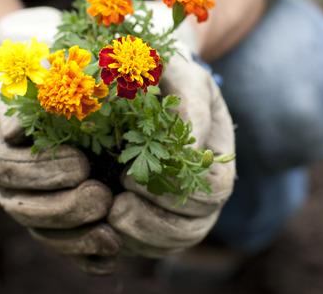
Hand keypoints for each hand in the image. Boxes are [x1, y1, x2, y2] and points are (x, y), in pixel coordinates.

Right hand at [0, 8, 121, 273]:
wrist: (58, 52)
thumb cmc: (44, 41)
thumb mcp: (31, 44)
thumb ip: (21, 80)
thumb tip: (14, 134)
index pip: (2, 165)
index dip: (40, 171)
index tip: (81, 162)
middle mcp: (1, 164)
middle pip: (17, 204)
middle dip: (60, 207)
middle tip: (101, 198)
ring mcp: (25, 186)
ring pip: (38, 227)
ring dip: (73, 234)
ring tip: (111, 228)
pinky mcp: (52, 201)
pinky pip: (60, 238)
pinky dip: (83, 252)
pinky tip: (110, 257)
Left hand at [107, 48, 235, 256]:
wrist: (148, 83)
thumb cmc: (166, 76)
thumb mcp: (181, 75)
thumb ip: (190, 103)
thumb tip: (190, 148)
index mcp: (218, 157)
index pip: (212, 191)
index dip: (175, 190)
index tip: (132, 176)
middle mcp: (206, 191)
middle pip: (194, 227)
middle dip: (154, 222)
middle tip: (116, 205)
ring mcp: (184, 210)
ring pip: (173, 243)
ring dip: (140, 236)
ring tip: (109, 216)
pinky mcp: (157, 220)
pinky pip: (150, 247)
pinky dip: (128, 241)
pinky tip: (104, 225)